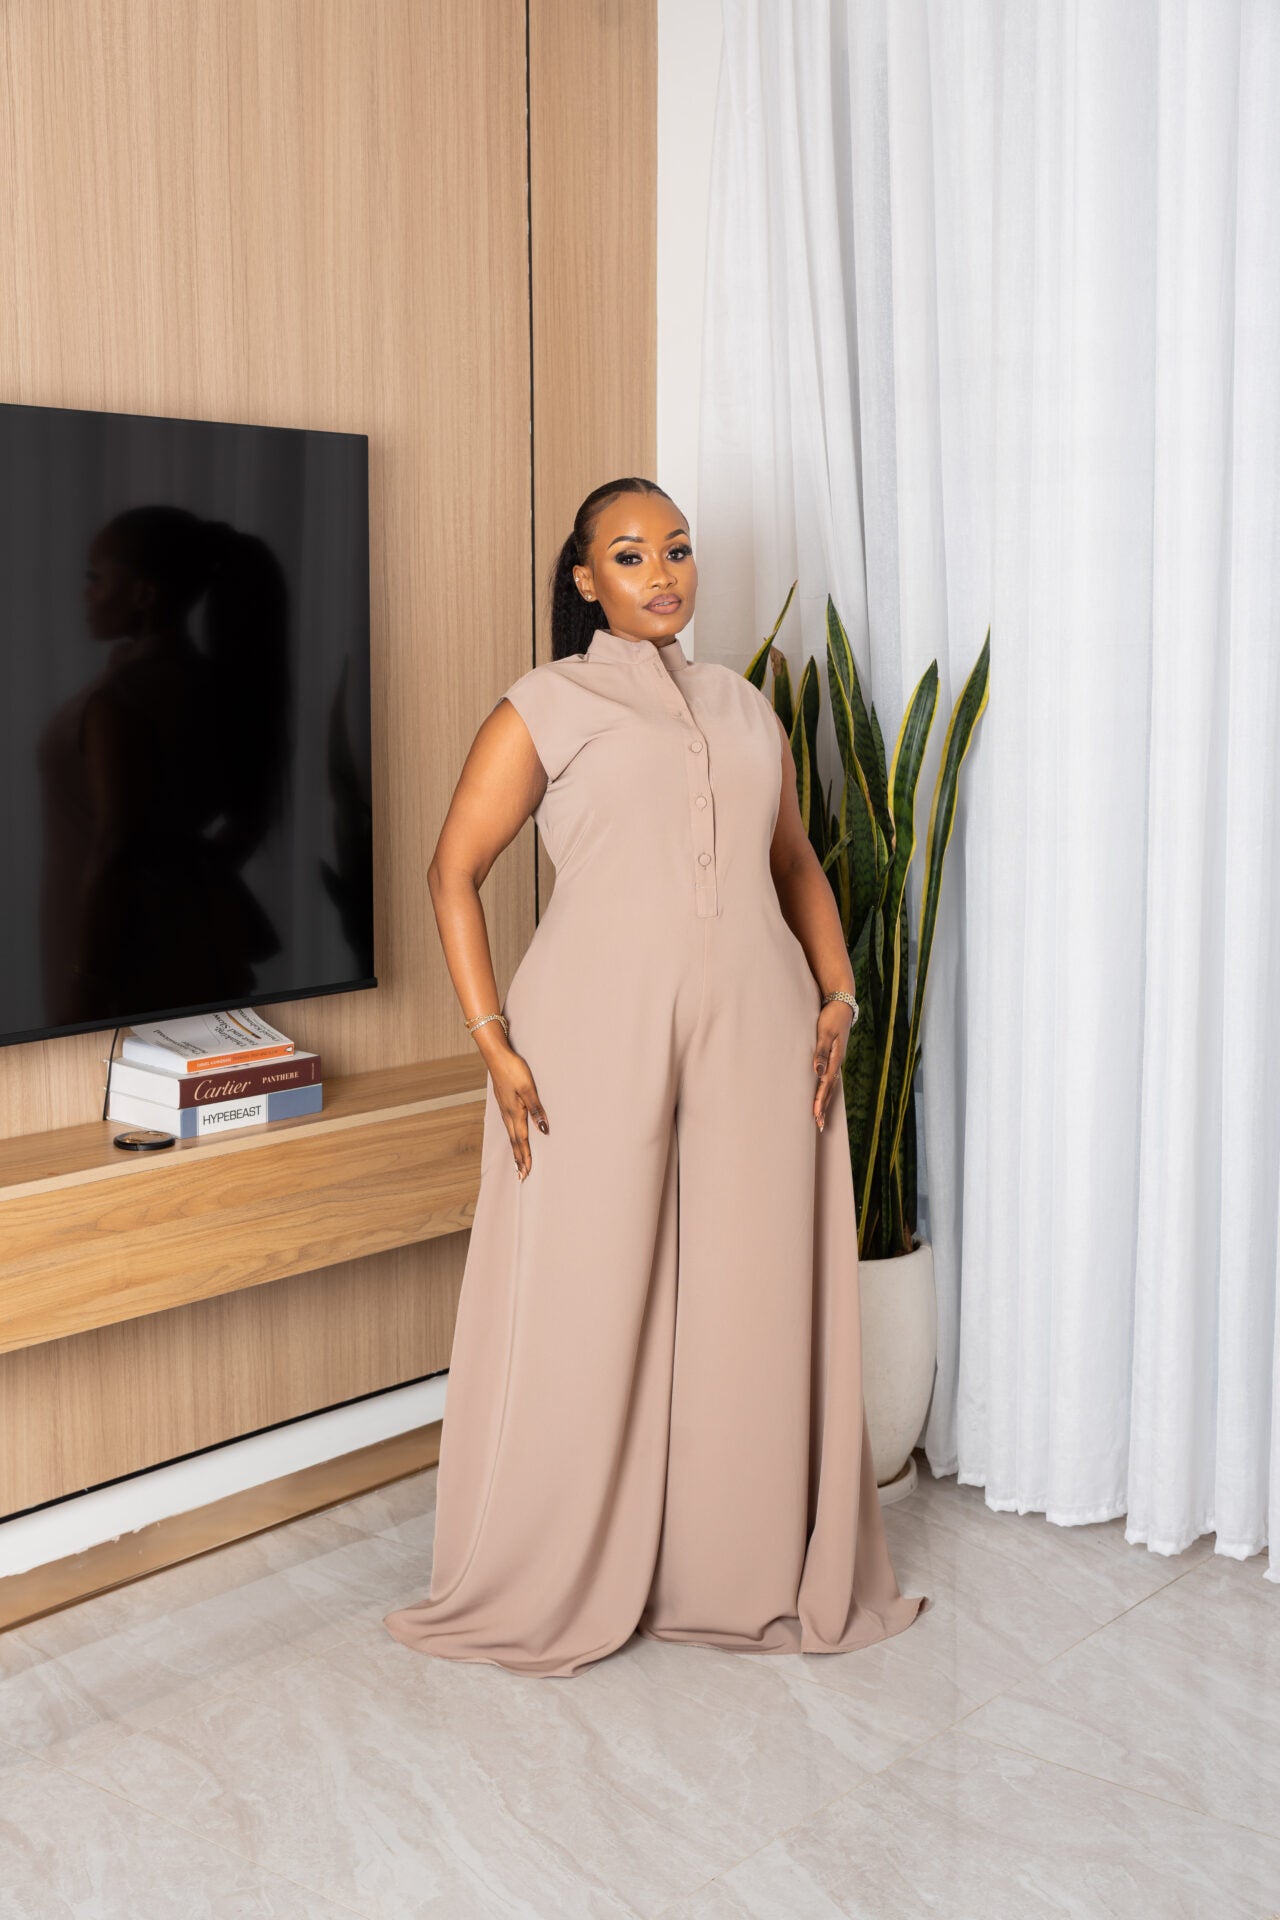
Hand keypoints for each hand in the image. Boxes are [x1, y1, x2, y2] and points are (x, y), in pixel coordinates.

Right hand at [486, 1042, 548, 1180]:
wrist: (496, 1056)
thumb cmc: (514, 1070)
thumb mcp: (528, 1089)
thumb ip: (536, 1109)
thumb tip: (544, 1130)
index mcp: (515, 1113)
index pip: (521, 1141)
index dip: (525, 1157)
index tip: (526, 1174)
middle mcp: (508, 1114)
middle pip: (515, 1142)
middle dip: (519, 1159)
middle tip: (521, 1176)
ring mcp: (504, 1109)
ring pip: (511, 1135)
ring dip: (515, 1150)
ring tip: (517, 1163)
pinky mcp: (504, 1103)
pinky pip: (509, 1126)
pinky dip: (512, 1137)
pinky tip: (513, 1137)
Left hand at [812, 1000, 852, 1130]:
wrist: (842, 1004)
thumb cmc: (831, 1017)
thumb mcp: (825, 1032)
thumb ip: (821, 1051)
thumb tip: (817, 1072)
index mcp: (836, 1058)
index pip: (826, 1084)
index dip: (820, 1099)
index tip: (815, 1114)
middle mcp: (837, 1062)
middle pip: (830, 1089)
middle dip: (824, 1107)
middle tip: (819, 1125)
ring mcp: (837, 1060)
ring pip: (831, 1086)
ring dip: (826, 1101)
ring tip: (820, 1117)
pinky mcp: (834, 1057)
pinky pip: (830, 1078)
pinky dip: (827, 1090)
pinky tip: (824, 1096)